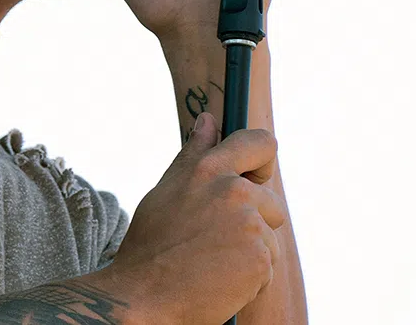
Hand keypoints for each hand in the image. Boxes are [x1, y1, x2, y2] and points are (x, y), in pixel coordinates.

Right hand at [98, 114, 285, 324]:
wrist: (145, 296)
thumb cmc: (152, 244)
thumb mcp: (168, 190)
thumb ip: (194, 154)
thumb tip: (209, 119)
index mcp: (208, 169)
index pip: (260, 143)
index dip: (261, 161)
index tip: (252, 176)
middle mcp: (233, 191)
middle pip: (270, 201)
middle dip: (253, 220)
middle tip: (216, 239)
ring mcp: (250, 225)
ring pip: (269, 236)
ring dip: (250, 250)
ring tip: (213, 261)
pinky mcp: (261, 259)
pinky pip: (267, 265)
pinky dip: (250, 276)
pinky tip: (219, 279)